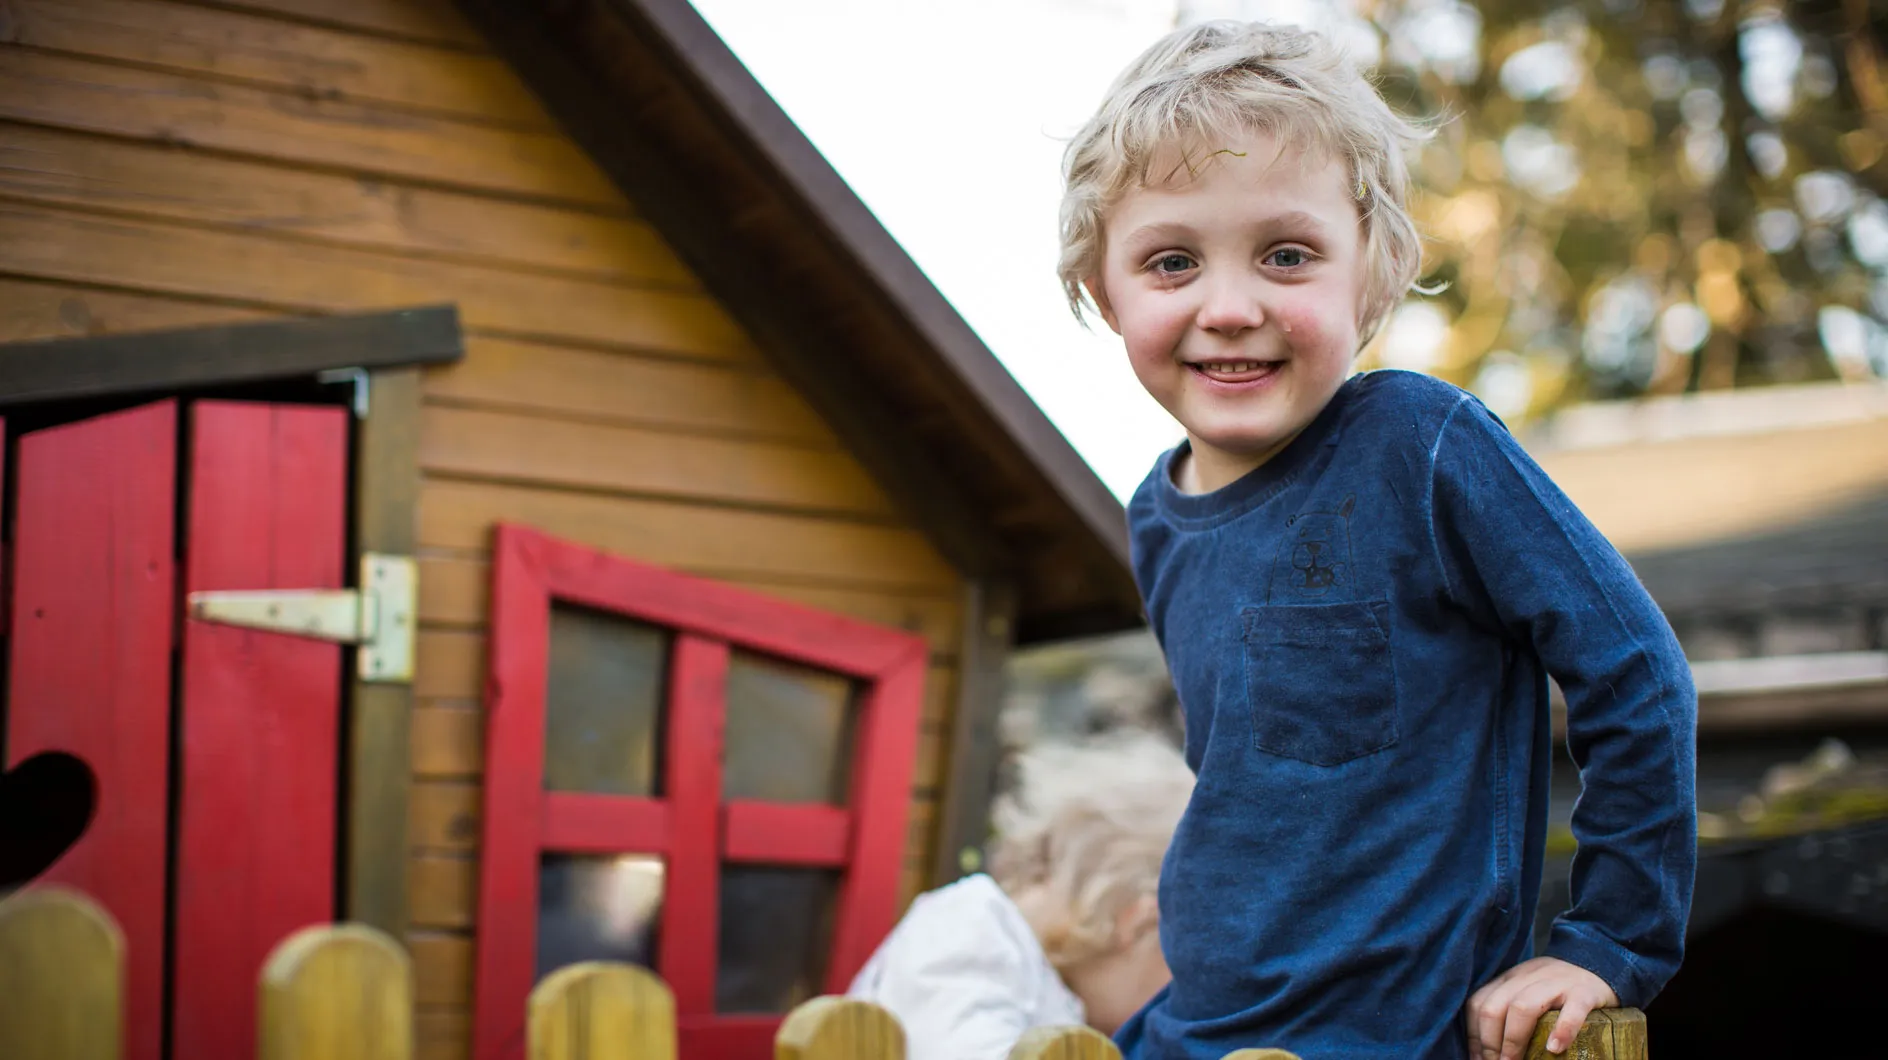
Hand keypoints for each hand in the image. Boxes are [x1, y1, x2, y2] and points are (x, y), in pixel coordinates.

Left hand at [1464, 956, 1617, 1059]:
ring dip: (1514, 1040)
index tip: (1477, 1059)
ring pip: (1524, 1006)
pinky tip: (1554, 1049)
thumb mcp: (1528, 992)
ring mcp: (1556, 982)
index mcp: (1510, 979)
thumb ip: (1509, 1011)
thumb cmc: (1559, 990)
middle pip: (1495, 1007)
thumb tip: (1489, 1050)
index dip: (1474, 1035)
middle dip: (1490, 1042)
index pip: (1478, 1004)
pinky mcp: (1584, 992)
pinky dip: (1562, 1030)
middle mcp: (1527, 977)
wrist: (1600, 964)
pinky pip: (1571, 1010)